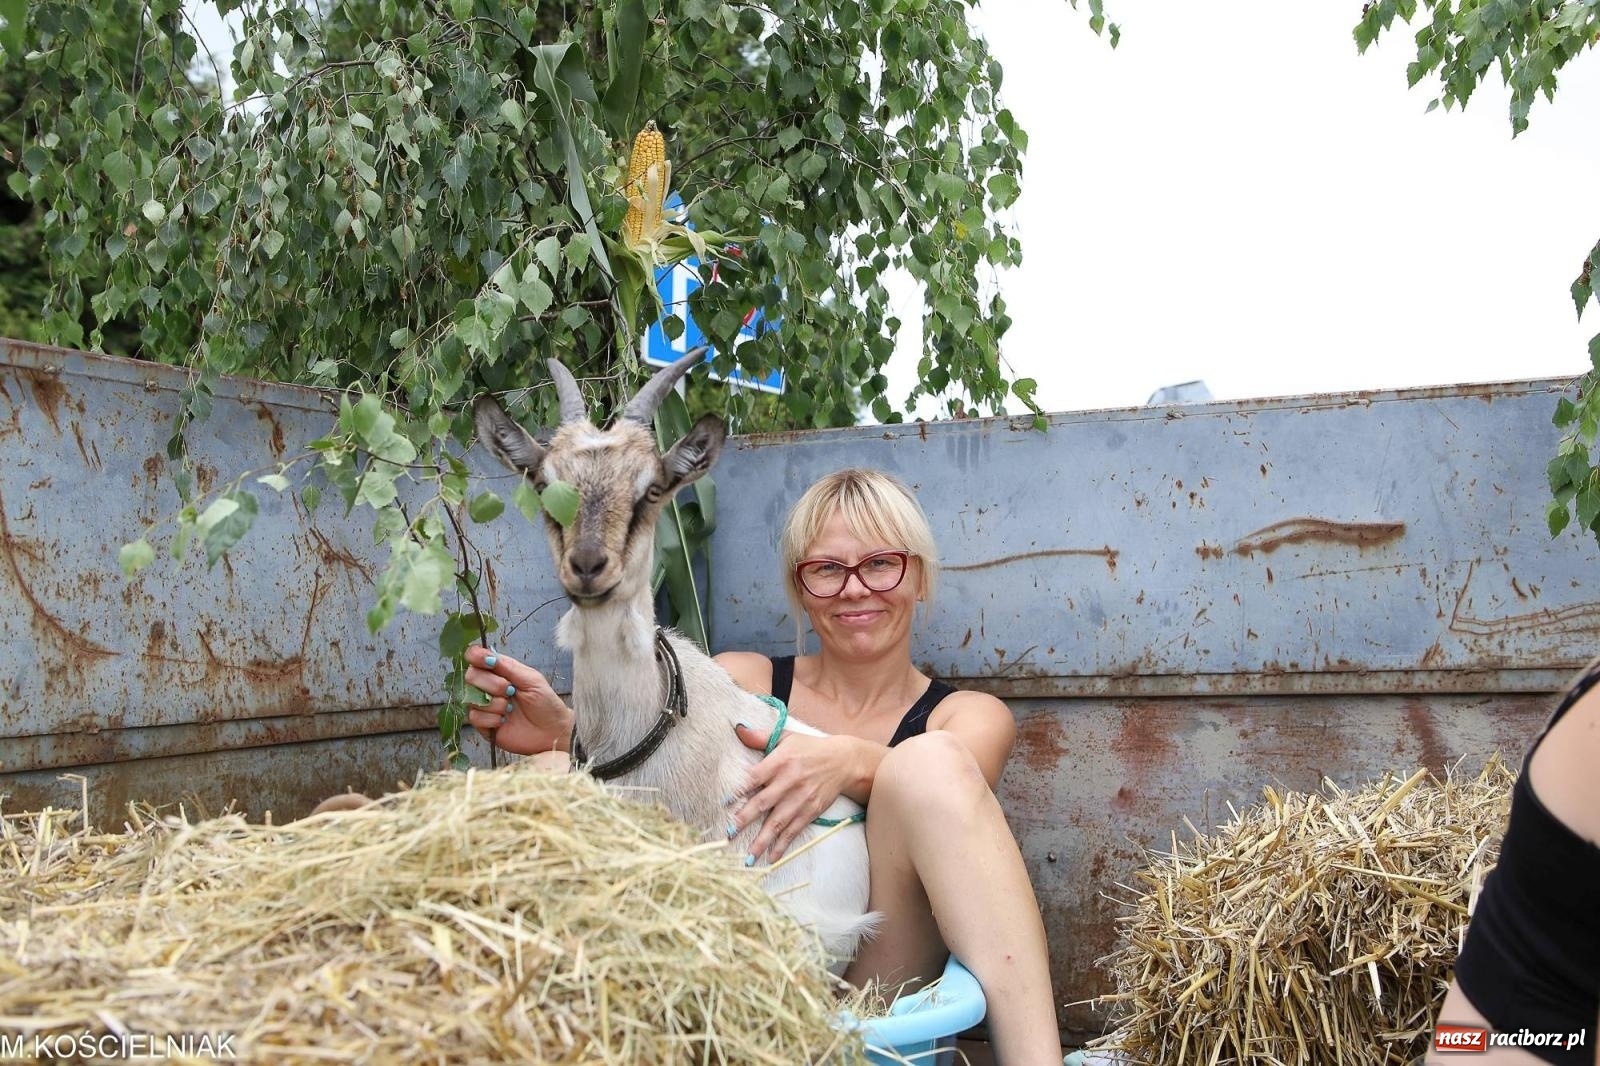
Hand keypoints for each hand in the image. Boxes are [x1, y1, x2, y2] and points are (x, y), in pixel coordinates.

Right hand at [464, 646, 573, 756]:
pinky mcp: (483, 724)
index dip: (476, 657)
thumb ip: (508, 667)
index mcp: (500, 671)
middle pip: (471, 676)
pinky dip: (491, 719)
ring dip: (495, 704)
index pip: (476, 657)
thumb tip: (487, 655)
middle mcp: (489, 686)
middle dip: (492, 684)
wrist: (551, 732)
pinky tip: (504, 720)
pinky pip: (474, 717)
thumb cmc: (545, 703)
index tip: (488, 662)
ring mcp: (484, 705)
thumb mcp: (531, 679)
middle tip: (511, 691)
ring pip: (472, 698)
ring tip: (511, 709)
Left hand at [730, 725, 857, 862]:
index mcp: (781, 761)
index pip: (756, 776)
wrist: (843, 761)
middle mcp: (791, 781)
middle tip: (729, 833)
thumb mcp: (787, 737)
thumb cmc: (809, 748)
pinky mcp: (811, 811)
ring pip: (778, 822)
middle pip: (764, 803)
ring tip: (748, 857)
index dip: (740, 789)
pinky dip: (782, 845)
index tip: (725, 802)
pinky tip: (771, 858)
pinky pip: (794, 831)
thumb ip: (761, 737)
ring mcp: (802, 799)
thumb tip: (738, 729)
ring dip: (762, 840)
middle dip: (745, 819)